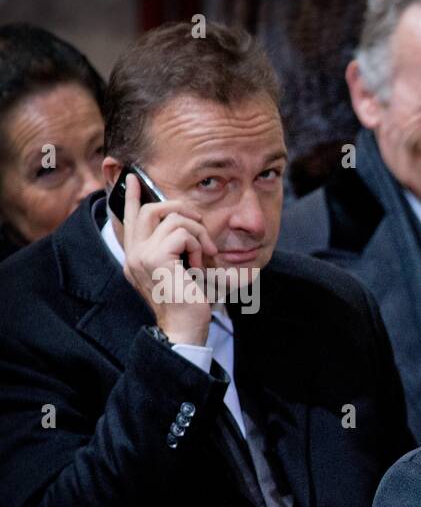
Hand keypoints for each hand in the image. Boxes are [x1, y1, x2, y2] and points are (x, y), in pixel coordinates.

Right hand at [119, 172, 217, 344]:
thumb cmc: (189, 304)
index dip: (132, 197)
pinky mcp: (155, 258)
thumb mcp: (183, 270)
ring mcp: (141, 256)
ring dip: (196, 232)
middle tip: (199, 224)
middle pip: (149, 210)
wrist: (186, 328)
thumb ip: (176, 250)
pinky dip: (197, 244)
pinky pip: (181, 233)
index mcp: (136, 257)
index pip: (130, 220)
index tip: (134, 178)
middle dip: (179, 209)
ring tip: (204, 255)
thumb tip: (189, 225)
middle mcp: (133, 254)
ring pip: (170, 218)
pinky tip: (200, 265)